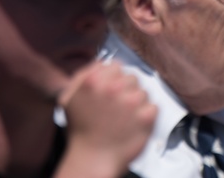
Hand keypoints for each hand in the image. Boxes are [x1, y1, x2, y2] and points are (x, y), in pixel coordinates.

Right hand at [58, 61, 156, 177]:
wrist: (92, 161)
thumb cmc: (81, 132)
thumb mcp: (70, 98)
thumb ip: (84, 75)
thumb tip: (102, 62)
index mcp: (92, 80)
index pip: (116, 66)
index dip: (114, 79)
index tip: (111, 91)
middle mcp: (112, 87)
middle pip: (131, 77)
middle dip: (126, 91)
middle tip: (116, 108)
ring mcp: (131, 101)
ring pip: (143, 91)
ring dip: (136, 104)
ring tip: (123, 119)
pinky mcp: (146, 116)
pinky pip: (153, 106)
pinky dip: (146, 116)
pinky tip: (133, 125)